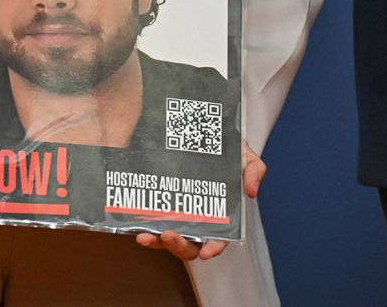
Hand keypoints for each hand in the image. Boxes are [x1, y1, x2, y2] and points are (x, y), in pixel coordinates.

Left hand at [134, 142, 265, 260]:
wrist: (198, 132)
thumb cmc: (225, 151)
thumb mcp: (244, 156)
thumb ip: (254, 170)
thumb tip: (252, 192)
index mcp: (218, 216)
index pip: (218, 239)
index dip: (214, 248)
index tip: (207, 252)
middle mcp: (195, 220)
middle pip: (188, 246)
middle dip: (178, 246)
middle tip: (168, 235)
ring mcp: (174, 214)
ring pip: (164, 239)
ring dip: (154, 242)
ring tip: (144, 236)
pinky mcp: (155, 204)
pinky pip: (146, 220)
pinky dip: (139, 225)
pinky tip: (132, 222)